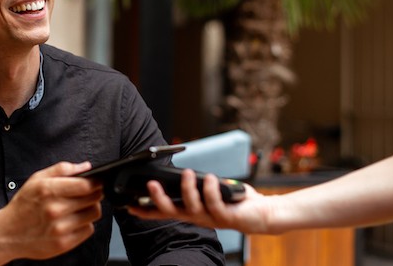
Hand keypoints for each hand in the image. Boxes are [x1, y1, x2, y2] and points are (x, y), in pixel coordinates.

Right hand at [0, 161, 103, 259]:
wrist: (7, 234)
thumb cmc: (23, 205)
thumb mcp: (36, 180)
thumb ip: (61, 169)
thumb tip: (86, 166)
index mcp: (48, 190)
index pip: (86, 185)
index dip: (96, 182)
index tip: (96, 182)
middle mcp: (55, 210)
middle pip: (93, 198)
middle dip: (94, 194)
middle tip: (87, 194)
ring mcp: (60, 228)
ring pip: (94, 214)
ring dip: (90, 209)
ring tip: (78, 208)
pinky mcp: (64, 243)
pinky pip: (88, 230)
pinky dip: (84, 224)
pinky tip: (72, 221)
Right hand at [127, 169, 274, 233]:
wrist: (262, 214)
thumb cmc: (234, 201)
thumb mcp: (210, 190)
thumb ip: (197, 184)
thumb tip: (183, 173)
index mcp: (191, 211)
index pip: (164, 212)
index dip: (147, 210)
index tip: (130, 204)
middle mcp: (197, 217)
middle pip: (171, 212)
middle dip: (158, 199)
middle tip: (150, 185)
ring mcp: (211, 218)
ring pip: (192, 207)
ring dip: (187, 189)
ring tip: (186, 173)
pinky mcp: (226, 217)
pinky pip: (214, 203)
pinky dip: (210, 188)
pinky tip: (210, 177)